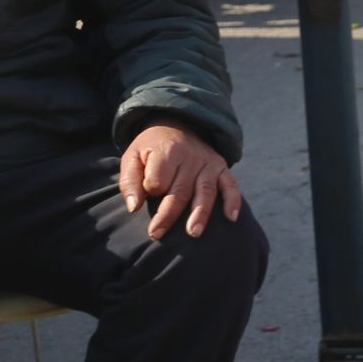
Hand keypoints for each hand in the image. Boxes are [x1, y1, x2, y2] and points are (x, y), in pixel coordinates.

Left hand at [120, 123, 242, 239]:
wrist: (175, 127)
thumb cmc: (150, 149)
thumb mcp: (132, 158)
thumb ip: (130, 182)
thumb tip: (133, 207)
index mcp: (166, 152)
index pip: (158, 181)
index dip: (150, 192)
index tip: (146, 195)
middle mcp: (190, 157)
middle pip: (180, 191)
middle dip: (168, 215)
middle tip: (156, 235)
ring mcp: (208, 162)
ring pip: (205, 192)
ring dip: (200, 214)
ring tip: (193, 233)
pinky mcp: (221, 167)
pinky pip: (230, 185)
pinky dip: (232, 201)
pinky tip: (231, 218)